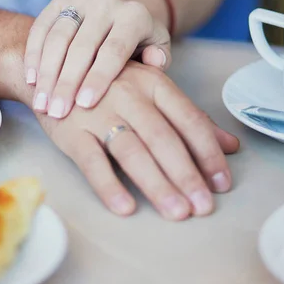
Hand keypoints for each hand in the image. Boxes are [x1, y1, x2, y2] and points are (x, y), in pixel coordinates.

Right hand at [25, 0, 170, 119]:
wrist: (121, 18)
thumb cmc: (140, 46)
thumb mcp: (157, 51)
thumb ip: (158, 60)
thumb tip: (153, 62)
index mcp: (134, 15)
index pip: (114, 49)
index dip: (98, 77)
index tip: (85, 104)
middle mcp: (106, 2)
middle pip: (82, 46)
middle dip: (67, 82)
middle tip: (57, 112)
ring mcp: (80, 0)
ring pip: (58, 38)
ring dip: (47, 73)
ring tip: (41, 104)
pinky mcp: (59, 2)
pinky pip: (41, 28)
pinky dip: (33, 55)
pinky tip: (31, 80)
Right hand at [36, 61, 238, 219]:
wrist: (52, 72)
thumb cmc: (107, 85)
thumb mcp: (150, 91)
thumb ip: (188, 118)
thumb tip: (231, 145)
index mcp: (152, 83)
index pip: (188, 119)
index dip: (208, 152)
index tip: (221, 184)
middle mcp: (128, 95)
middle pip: (162, 138)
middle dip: (186, 174)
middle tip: (202, 207)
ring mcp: (97, 112)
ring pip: (131, 150)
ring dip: (155, 183)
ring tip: (176, 212)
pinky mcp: (70, 130)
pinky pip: (91, 160)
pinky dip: (108, 184)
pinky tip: (125, 207)